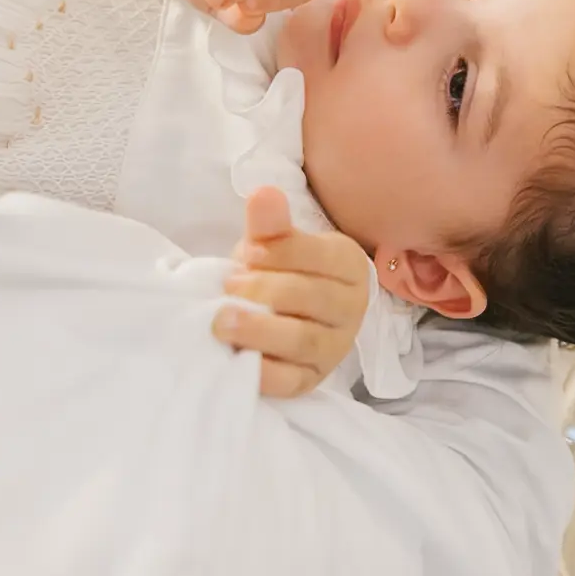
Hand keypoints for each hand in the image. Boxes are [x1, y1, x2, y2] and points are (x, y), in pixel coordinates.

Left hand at [213, 188, 371, 397]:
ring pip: (303, 340)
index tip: (248, 251)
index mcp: (349, 265)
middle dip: (266, 290)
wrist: (277, 315)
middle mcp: (352, 307)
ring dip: (260, 330)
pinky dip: (263, 373)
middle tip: (229, 285)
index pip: (321, 256)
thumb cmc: (277, 273)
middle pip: (313, 298)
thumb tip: (263, 194)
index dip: (282, 253)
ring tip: (222, 321)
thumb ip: (269, 224)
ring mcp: (334, 347)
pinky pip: (291, 381)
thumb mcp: (272, 245)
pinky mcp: (311, 379)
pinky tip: (238, 359)